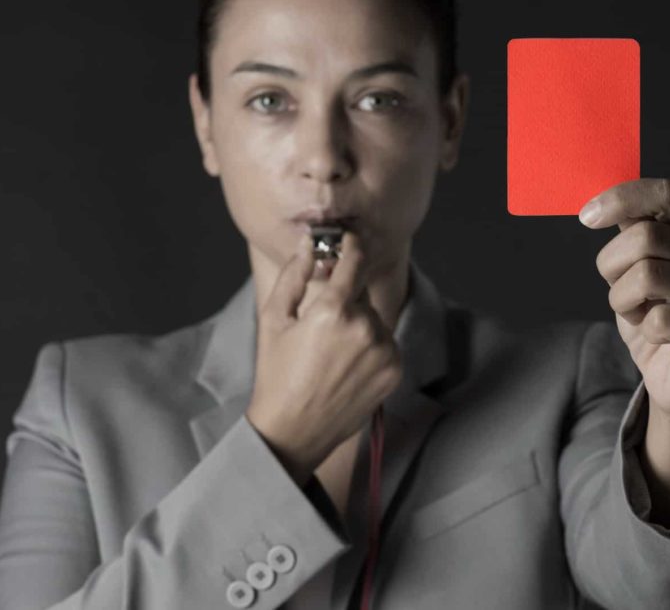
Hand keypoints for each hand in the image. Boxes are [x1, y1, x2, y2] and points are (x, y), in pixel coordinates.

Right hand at [246, 231, 403, 484]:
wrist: (294, 431)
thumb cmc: (277, 374)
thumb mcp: (274, 320)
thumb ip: (295, 276)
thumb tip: (308, 246)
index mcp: (333, 311)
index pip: (354, 261)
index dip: (351, 245)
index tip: (349, 239)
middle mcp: (365, 328)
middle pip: (361, 294)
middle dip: (344, 300)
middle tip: (320, 326)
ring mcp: (384, 351)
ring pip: (374, 319)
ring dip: (358, 325)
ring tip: (331, 354)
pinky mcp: (394, 370)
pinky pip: (385, 343)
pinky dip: (370, 347)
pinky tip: (345, 367)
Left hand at [579, 178, 669, 418]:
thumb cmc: (656, 313)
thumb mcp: (638, 265)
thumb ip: (631, 230)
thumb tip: (600, 201)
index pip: (666, 193)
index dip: (622, 198)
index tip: (587, 216)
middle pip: (646, 237)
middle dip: (612, 265)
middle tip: (618, 287)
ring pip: (647, 276)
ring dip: (623, 299)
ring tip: (636, 311)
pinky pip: (658, 321)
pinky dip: (643, 329)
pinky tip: (656, 334)